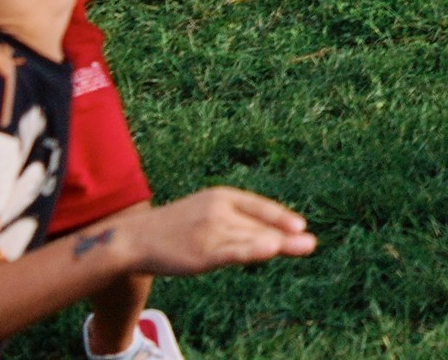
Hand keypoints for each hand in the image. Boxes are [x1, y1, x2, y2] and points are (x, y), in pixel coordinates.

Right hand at [130, 189, 315, 276]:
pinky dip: (253, 250)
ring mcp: (211, 231)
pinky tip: (270, 250)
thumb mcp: (206, 213)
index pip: (258, 206)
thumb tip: (265, 233)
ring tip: (304, 246)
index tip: (300, 225)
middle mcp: (219, 210)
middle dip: (286, 235)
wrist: (136, 237)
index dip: (280, 217)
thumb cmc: (175, 227)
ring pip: (251, 238)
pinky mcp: (203, 252)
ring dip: (278, 244)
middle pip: (259, 225)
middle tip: (311, 243)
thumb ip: (234, 221)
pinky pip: (233, 251)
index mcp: (220, 196)